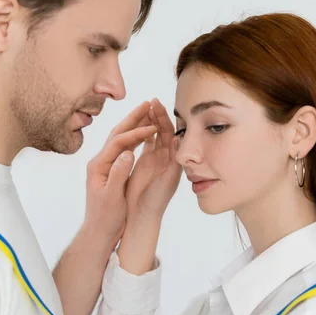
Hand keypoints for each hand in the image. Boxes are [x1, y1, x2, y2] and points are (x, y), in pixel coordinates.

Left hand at [83, 102, 156, 246]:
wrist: (98, 231)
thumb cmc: (106, 218)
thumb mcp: (112, 197)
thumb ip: (119, 173)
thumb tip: (128, 153)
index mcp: (99, 166)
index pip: (118, 142)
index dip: (136, 133)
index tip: (153, 127)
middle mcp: (100, 161)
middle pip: (117, 133)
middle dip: (133, 118)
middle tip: (148, 103)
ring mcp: (104, 164)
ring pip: (120, 138)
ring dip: (134, 124)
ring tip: (148, 112)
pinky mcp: (110, 169)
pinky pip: (123, 147)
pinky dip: (135, 137)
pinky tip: (144, 133)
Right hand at [125, 98, 181, 221]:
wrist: (143, 214)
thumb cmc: (156, 200)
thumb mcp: (168, 180)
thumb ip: (174, 161)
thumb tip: (178, 139)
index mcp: (173, 157)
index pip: (170, 132)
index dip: (164, 118)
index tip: (157, 105)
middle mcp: (166, 155)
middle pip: (162, 129)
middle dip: (157, 114)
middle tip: (150, 100)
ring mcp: (156, 156)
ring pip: (153, 132)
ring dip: (149, 119)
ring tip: (143, 106)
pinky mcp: (145, 160)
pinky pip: (145, 140)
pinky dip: (142, 129)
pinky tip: (137, 120)